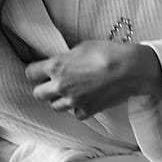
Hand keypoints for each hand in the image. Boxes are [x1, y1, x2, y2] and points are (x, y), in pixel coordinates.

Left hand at [25, 40, 161, 119]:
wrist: (131, 70)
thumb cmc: (108, 53)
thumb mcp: (82, 47)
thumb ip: (67, 58)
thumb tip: (64, 62)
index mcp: (56, 66)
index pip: (30, 73)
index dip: (35, 72)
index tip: (41, 71)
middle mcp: (61, 85)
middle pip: (38, 94)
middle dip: (45, 88)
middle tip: (54, 84)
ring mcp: (74, 101)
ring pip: (55, 107)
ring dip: (60, 100)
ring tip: (71, 93)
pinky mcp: (88, 110)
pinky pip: (76, 114)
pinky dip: (79, 109)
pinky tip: (86, 101)